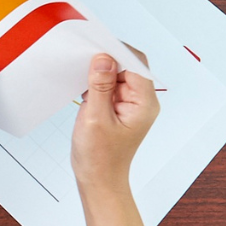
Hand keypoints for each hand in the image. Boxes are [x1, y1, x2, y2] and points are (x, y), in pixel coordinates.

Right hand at [70, 53, 158, 225]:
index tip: (96, 46)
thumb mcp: (95, 119)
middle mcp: (141, 101)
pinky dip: (95, 84)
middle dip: (106, 61)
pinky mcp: (117, 107)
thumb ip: (101, 86)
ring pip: (116, 75)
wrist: (99, 180)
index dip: (117, 52)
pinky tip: (83, 90)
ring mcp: (129, 104)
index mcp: (144, 103)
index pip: (136, 65)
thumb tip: (104, 58)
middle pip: (128, 67)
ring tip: (81, 78)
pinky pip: (108, 86)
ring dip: (98, 73)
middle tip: (83, 57)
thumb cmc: (100, 157)